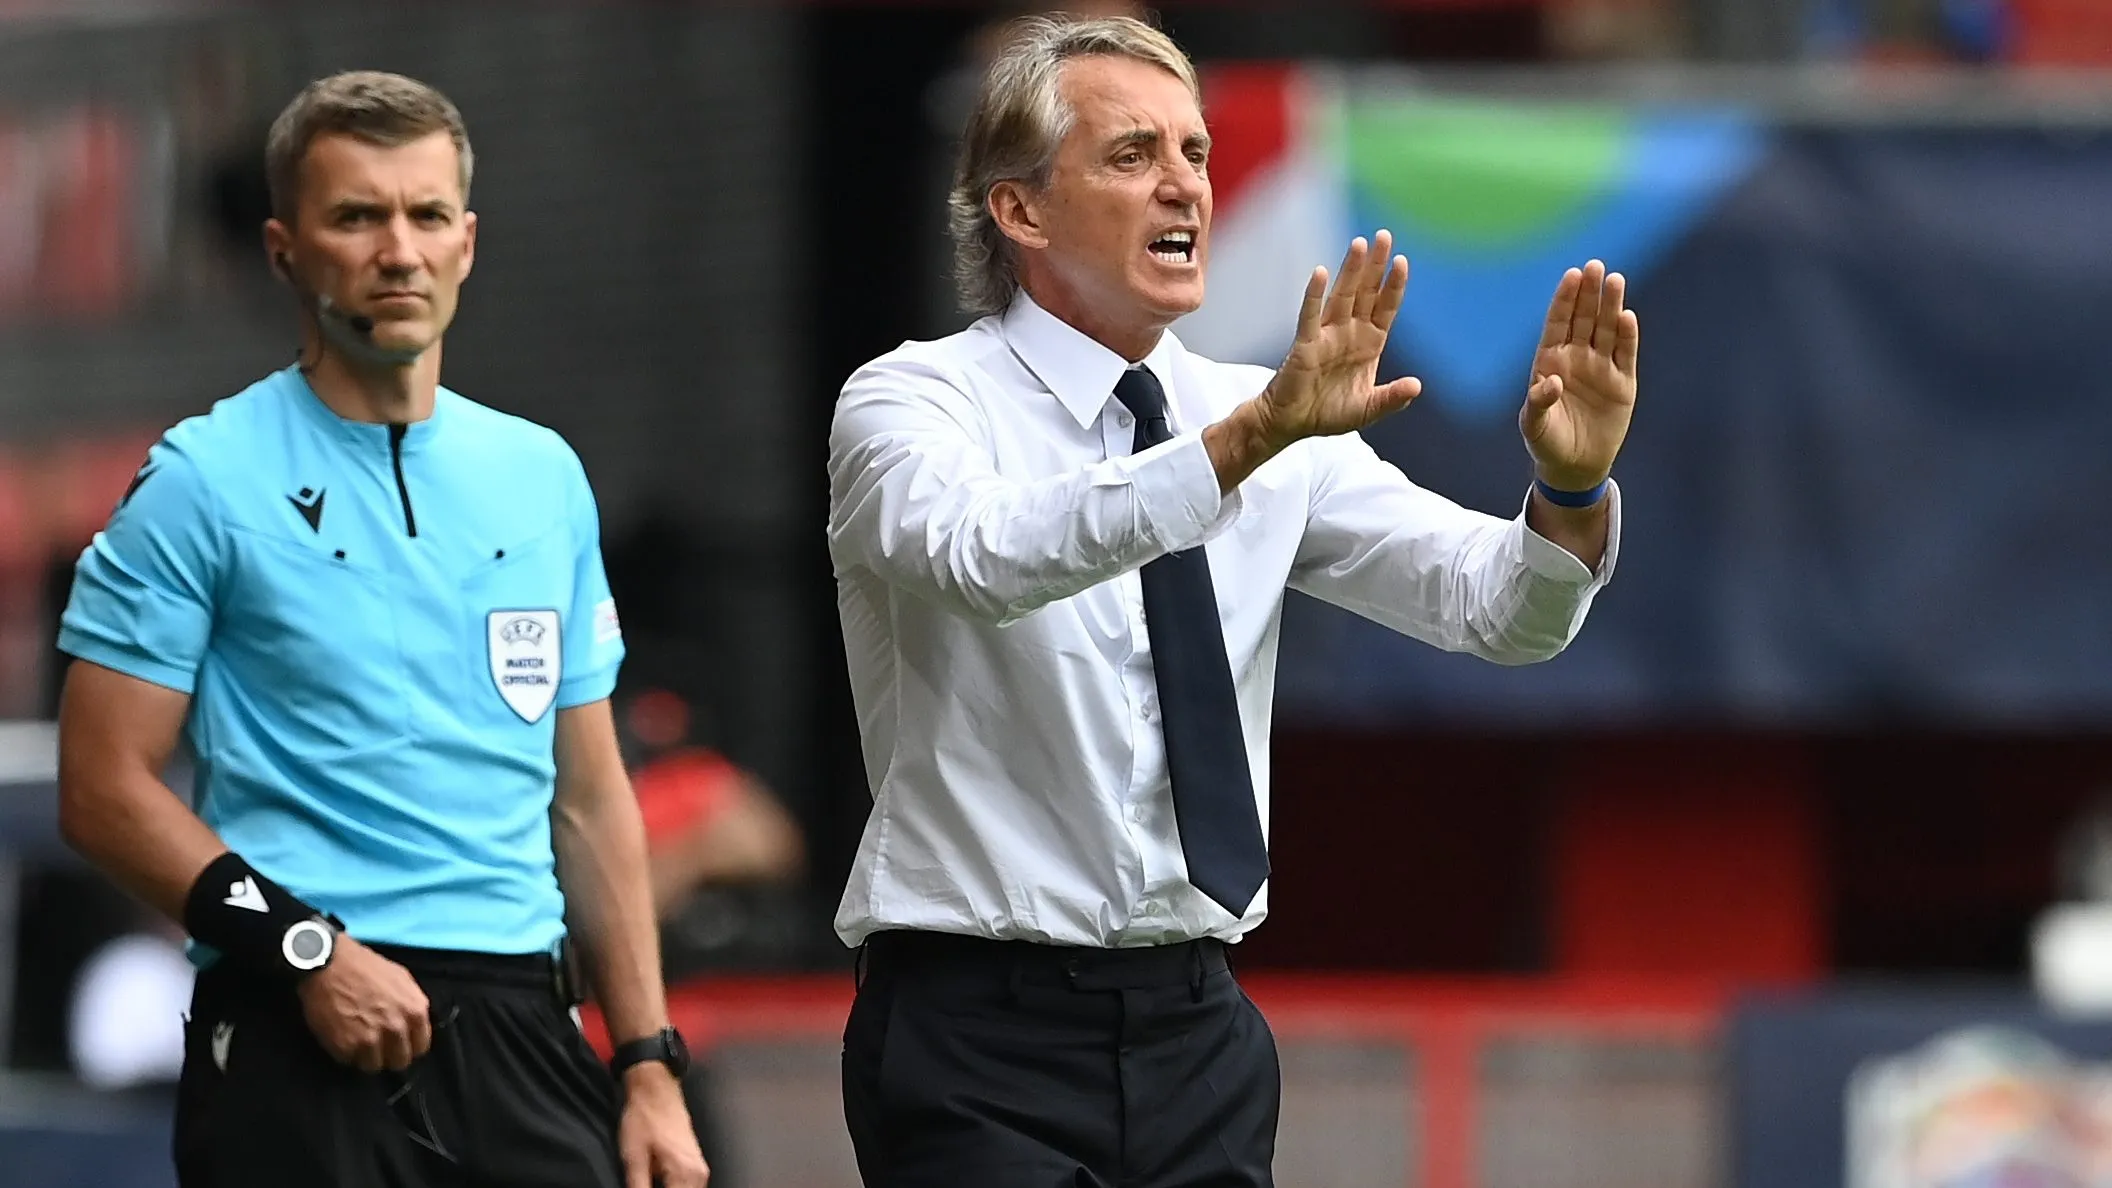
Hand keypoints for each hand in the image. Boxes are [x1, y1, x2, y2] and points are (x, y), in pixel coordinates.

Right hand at [296, 935, 430, 1071]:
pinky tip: (340, 1035)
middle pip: (399, 1061)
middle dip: (388, 1054)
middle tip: (375, 1044)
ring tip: (355, 1039)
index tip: (397, 1044)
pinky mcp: (346, 1047)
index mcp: (415, 1011)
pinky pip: (349, 1062)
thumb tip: (414, 1026)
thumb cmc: (365, 967)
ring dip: (365, 1057)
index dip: (408, 1046)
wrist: (328, 963)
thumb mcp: (401, 979)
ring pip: (374, 1066)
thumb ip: (411, 1005)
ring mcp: (371, 1040)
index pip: (420, 1047)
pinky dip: (344, 1053)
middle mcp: (397, 1029)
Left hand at [620, 1064, 708, 1187]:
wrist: (656, 1089)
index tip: (643, 1187)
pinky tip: (656, 1180)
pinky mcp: (694, 1162)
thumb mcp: (633, 1156)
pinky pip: (687, 1186)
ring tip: (648, 1178)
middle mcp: (698, 1173)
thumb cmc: (644, 1117)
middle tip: (644, 1181)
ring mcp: (698, 1167)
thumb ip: (638, 1186)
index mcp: (685, 1173)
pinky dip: (674, 1187)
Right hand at [1250, 229, 1421, 449]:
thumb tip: (1417, 385)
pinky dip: (1315, 294)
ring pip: (1341, 296)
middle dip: (1375, 265)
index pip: (1385, 307)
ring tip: (1359, 244)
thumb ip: (1392, 398)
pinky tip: (1321, 273)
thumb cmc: (1329, 413)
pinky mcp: (1305, 344)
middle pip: (1365, 292)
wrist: (1292, 423)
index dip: (1394, 286)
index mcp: (1369, 344)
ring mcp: (1327, 335)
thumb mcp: (1368, 410)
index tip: (1403, 262)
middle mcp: (1349, 333)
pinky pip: (1310, 315)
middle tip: (1384, 235)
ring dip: (1350, 271)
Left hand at [1521, 260, 1638, 490]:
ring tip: (1615, 280)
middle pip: (1584, 318)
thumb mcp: (1534, 426)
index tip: (1571, 275)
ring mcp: (1600, 368)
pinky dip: (1627, 336)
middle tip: (1595, 266)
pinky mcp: (1622, 383)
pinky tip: (1627, 316)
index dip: (1565, 299)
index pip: (1558, 323)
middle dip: (1589, 293)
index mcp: (1550, 361)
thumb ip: (1538, 402)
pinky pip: (1625, 354)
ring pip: (1607, 330)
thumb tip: (1551, 381)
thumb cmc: (1547, 443)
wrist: (1575, 467)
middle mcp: (1576, 359)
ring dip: (1611, 306)